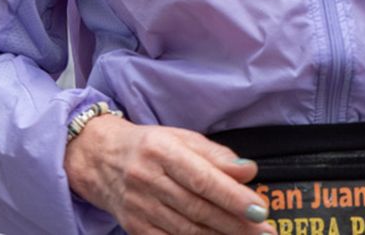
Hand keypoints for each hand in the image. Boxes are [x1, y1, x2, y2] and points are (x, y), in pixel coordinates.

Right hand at [64, 114, 273, 234]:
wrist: (99, 160)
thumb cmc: (148, 147)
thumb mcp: (181, 138)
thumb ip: (216, 155)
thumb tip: (248, 170)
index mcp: (162, 151)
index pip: (203, 178)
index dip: (233, 197)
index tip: (259, 208)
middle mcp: (148, 179)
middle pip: (198, 208)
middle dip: (236, 223)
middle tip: (264, 231)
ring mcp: (140, 207)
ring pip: (187, 230)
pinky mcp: (135, 228)